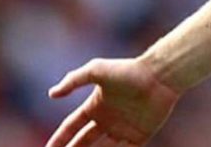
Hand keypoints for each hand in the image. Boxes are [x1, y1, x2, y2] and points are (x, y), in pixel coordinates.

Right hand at [46, 57, 181, 146]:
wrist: (159, 76)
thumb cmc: (128, 71)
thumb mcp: (96, 70)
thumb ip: (73, 80)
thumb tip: (51, 94)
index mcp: (95, 106)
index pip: (71, 126)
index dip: (59, 139)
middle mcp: (107, 119)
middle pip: (84, 142)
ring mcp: (123, 128)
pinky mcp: (140, 135)